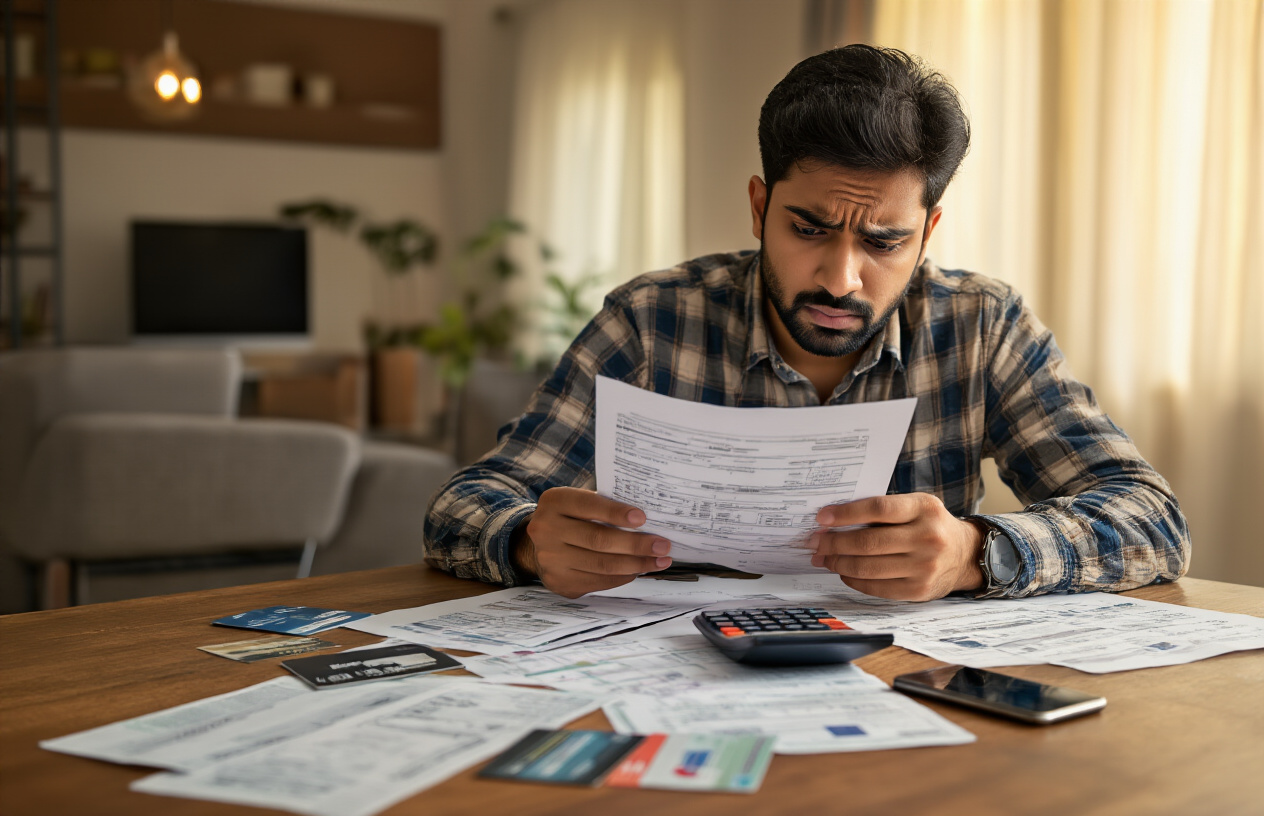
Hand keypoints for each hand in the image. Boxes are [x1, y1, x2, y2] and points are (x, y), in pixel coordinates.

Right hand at [512, 487, 671, 597]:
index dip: (616, 513)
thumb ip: (604, 506)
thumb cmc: (571, 519)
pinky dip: (622, 577)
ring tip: (659, 561)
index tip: (642, 518)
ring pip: (601, 565)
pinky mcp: (559, 582)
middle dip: (635, 544)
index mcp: (555, 502)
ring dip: (636, 564)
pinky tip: (637, 570)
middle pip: (598, 540)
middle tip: (662, 545)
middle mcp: (546, 530)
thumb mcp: (578, 503)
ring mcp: (551, 559)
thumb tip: (646, 521)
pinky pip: (598, 582)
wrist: (539, 546)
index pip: (589, 506)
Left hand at [809, 493, 984, 600]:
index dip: (845, 513)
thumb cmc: (930, 526)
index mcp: (924, 508)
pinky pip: (876, 587)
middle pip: (867, 542)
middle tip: (815, 542)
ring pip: (868, 567)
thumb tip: (835, 520)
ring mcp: (924, 567)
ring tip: (823, 558)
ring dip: (838, 563)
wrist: (965, 555)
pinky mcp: (919, 590)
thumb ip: (884, 510)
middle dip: (833, 543)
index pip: (878, 508)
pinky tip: (843, 572)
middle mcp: (927, 538)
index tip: (821, 518)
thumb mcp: (916, 506)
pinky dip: (853, 580)